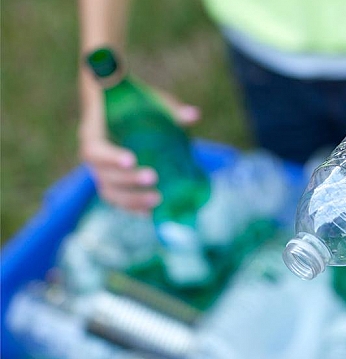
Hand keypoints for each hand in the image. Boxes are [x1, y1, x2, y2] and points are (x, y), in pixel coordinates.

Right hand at [79, 88, 201, 212]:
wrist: (119, 104)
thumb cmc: (134, 102)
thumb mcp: (151, 100)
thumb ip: (169, 107)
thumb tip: (193, 116)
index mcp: (94, 134)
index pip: (95, 149)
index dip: (111, 157)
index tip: (131, 160)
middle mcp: (94, 156)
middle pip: (103, 175)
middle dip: (128, 180)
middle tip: (153, 178)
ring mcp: (102, 172)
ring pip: (109, 192)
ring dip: (131, 200)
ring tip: (157, 199)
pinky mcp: (113, 181)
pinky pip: (117, 199)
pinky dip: (132, 208)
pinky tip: (150, 213)